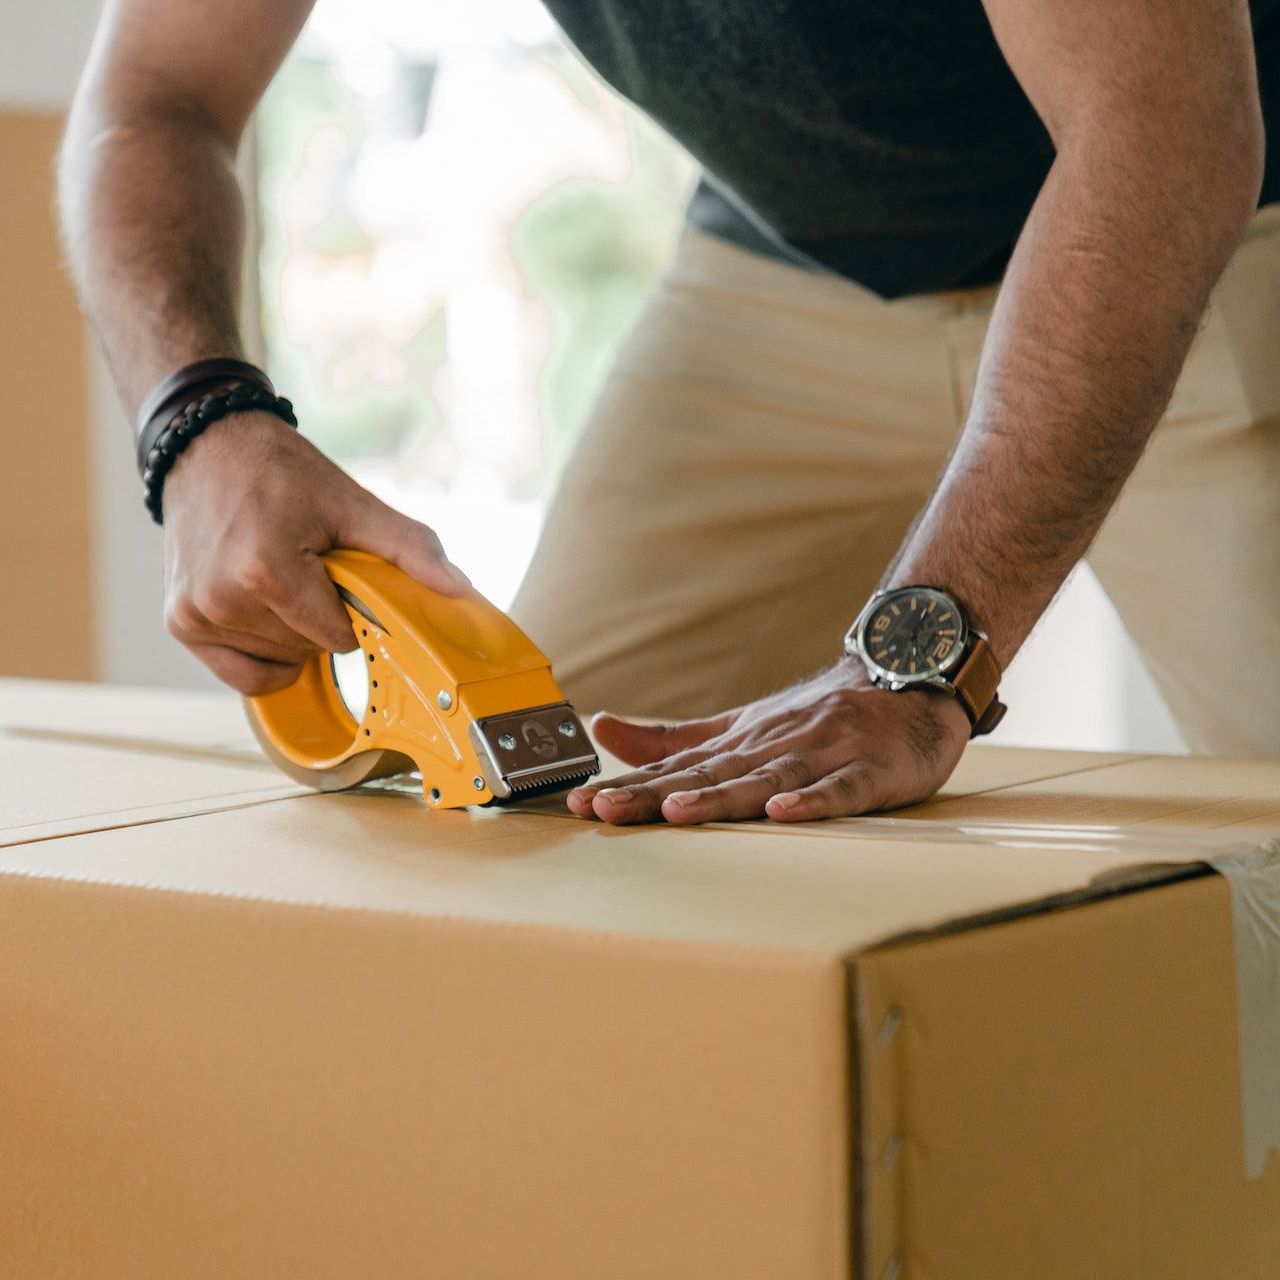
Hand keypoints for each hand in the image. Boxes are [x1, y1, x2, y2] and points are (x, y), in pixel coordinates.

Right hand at [161, 410, 467, 694]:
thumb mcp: (353, 503)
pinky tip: (265, 612)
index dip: (352, 609)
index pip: (339, 636)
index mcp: (264, 569)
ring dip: (292, 630)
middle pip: (310, 649)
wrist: (208, 446)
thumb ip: (409, 547)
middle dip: (322, 617)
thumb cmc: (280, 473)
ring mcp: (195, 614)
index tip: (340, 573)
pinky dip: (264, 654)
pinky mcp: (181, 624)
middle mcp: (222, 598)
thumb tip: (458, 588)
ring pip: (280, 660)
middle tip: (307, 566)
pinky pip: (243, 675)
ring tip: (280, 576)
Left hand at [566, 659, 970, 823]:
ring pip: (765, 778)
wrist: (908, 685)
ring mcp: (822, 756)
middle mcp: (773, 745)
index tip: (581, 803)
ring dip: (721, 796)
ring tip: (677, 811)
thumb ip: (672, 737)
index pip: (676, 767)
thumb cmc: (817, 718)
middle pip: (708, 774)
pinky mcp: (869, 772)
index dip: (629, 785)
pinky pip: (839, 789)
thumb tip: (600, 726)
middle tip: (607, 809)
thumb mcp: (739, 726)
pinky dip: (812, 800)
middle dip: (655, 794)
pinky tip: (782, 811)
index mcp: (740, 740)